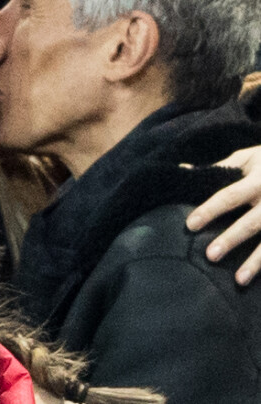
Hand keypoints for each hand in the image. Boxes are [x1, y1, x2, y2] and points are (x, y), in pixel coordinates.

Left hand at [186, 146, 260, 285]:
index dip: (209, 210)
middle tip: (210, 255)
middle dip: (232, 239)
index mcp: (258, 180)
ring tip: (239, 280)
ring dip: (256, 262)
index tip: (190, 225)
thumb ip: (219, 167)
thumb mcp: (248, 158)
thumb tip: (184, 170)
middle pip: (252, 223)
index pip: (229, 196)